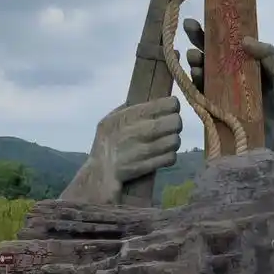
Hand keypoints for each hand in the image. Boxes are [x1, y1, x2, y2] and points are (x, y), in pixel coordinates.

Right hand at [60, 96, 181, 204]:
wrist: (98, 175)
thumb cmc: (105, 145)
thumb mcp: (109, 121)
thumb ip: (127, 109)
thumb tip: (152, 99)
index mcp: (127, 116)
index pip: (165, 104)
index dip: (172, 106)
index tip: (171, 110)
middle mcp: (135, 131)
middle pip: (175, 122)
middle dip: (175, 124)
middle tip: (170, 127)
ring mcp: (141, 150)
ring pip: (174, 140)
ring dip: (173, 141)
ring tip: (166, 142)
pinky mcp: (146, 166)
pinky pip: (170, 157)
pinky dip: (169, 156)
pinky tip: (162, 155)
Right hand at [182, 18, 273, 170]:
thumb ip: (268, 55)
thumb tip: (245, 40)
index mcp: (245, 61)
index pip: (227, 41)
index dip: (214, 28)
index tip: (204, 16)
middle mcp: (230, 73)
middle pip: (210, 53)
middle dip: (197, 39)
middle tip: (190, 27)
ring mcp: (223, 90)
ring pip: (203, 71)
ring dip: (196, 61)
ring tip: (194, 56)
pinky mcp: (218, 107)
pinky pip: (203, 93)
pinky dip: (196, 83)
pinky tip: (195, 75)